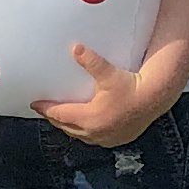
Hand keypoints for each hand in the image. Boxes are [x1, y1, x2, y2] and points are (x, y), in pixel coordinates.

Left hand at [34, 45, 155, 148]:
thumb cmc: (131, 86)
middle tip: (46, 109)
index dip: (45, 108)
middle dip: (55, 118)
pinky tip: (85, 126)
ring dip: (70, 126)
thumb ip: (91, 61)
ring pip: (79, 135)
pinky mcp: (115, 140)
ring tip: (62, 117)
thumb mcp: (108, 73)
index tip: (34, 104)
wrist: (155, 99)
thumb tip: (75, 47)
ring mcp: (105, 138)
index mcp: (88, 117)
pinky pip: (93, 139)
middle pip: (66, 126)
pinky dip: (85, 132)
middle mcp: (94, 132)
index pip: (59, 114)